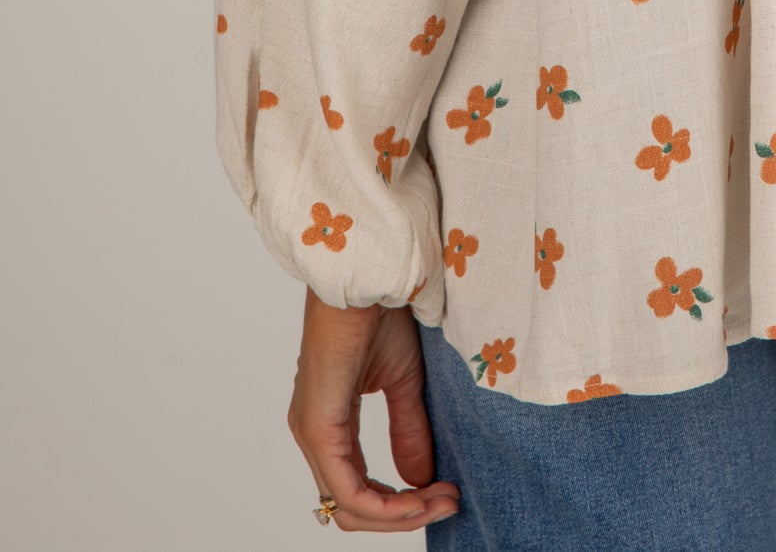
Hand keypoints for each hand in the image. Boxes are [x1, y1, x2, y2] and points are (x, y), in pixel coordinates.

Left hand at [286, 291, 460, 531]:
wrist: (369, 274)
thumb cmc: (379, 311)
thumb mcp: (404, 380)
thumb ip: (408, 430)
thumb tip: (420, 479)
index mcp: (329, 423)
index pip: (358, 489)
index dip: (402, 503)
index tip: (447, 493)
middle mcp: (313, 434)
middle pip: (353, 508)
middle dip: (404, 515)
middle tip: (449, 503)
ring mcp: (312, 433)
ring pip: (350, 506)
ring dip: (400, 514)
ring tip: (443, 499)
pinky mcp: (319, 427)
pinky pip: (348, 490)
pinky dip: (386, 503)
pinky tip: (419, 494)